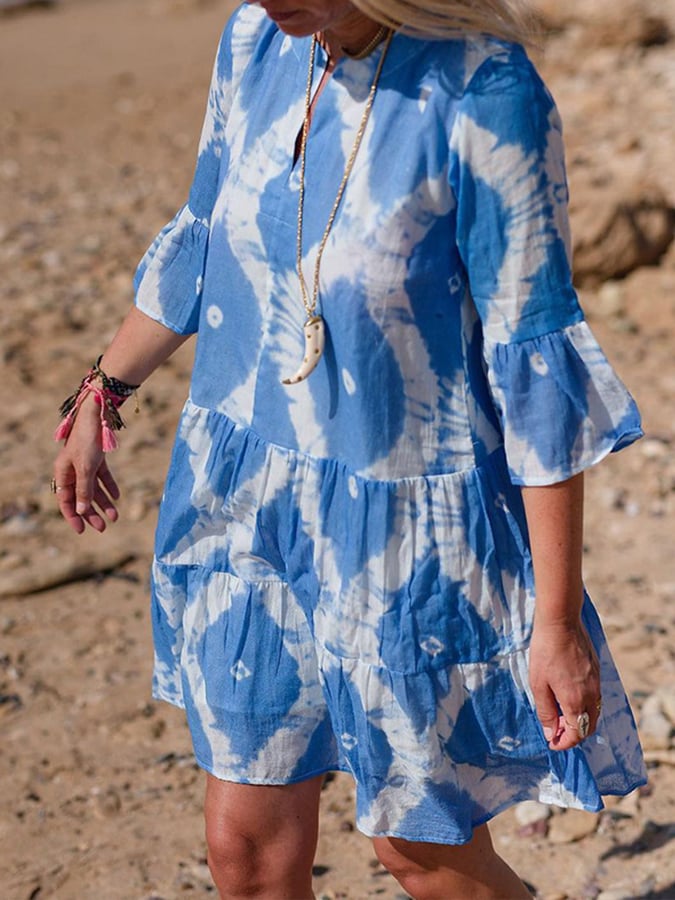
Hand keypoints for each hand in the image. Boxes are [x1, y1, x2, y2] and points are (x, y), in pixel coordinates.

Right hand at [52, 394, 119, 533]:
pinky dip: (109, 487)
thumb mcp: (86, 468)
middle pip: (81, 497)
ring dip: (103, 503)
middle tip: (103, 528)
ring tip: (115, 516)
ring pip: (93, 489)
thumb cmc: (87, 440)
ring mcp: (84, 464)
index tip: (82, 531)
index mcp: (62, 473)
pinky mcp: (96, 458)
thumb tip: (82, 511)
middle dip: (92, 513)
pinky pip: (102, 477)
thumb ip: (84, 490)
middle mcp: (71, 470)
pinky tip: (117, 497)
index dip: (73, 516)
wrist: (97, 415)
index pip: (66, 501)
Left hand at [529, 617, 600, 750]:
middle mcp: (591, 695)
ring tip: (558, 714)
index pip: (577, 734)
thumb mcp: (538, 684)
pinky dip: (583, 705)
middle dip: (572, 734)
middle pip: (589, 726)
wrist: (561, 623)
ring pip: (593, 712)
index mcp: (576, 701)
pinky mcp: (596, 671)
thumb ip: (546, 712)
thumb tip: (551, 734)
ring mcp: (596, 682)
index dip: (564, 743)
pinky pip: (594, 697)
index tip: (552, 743)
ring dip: (579, 719)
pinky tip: (567, 697)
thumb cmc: (545, 652)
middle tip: (554, 730)